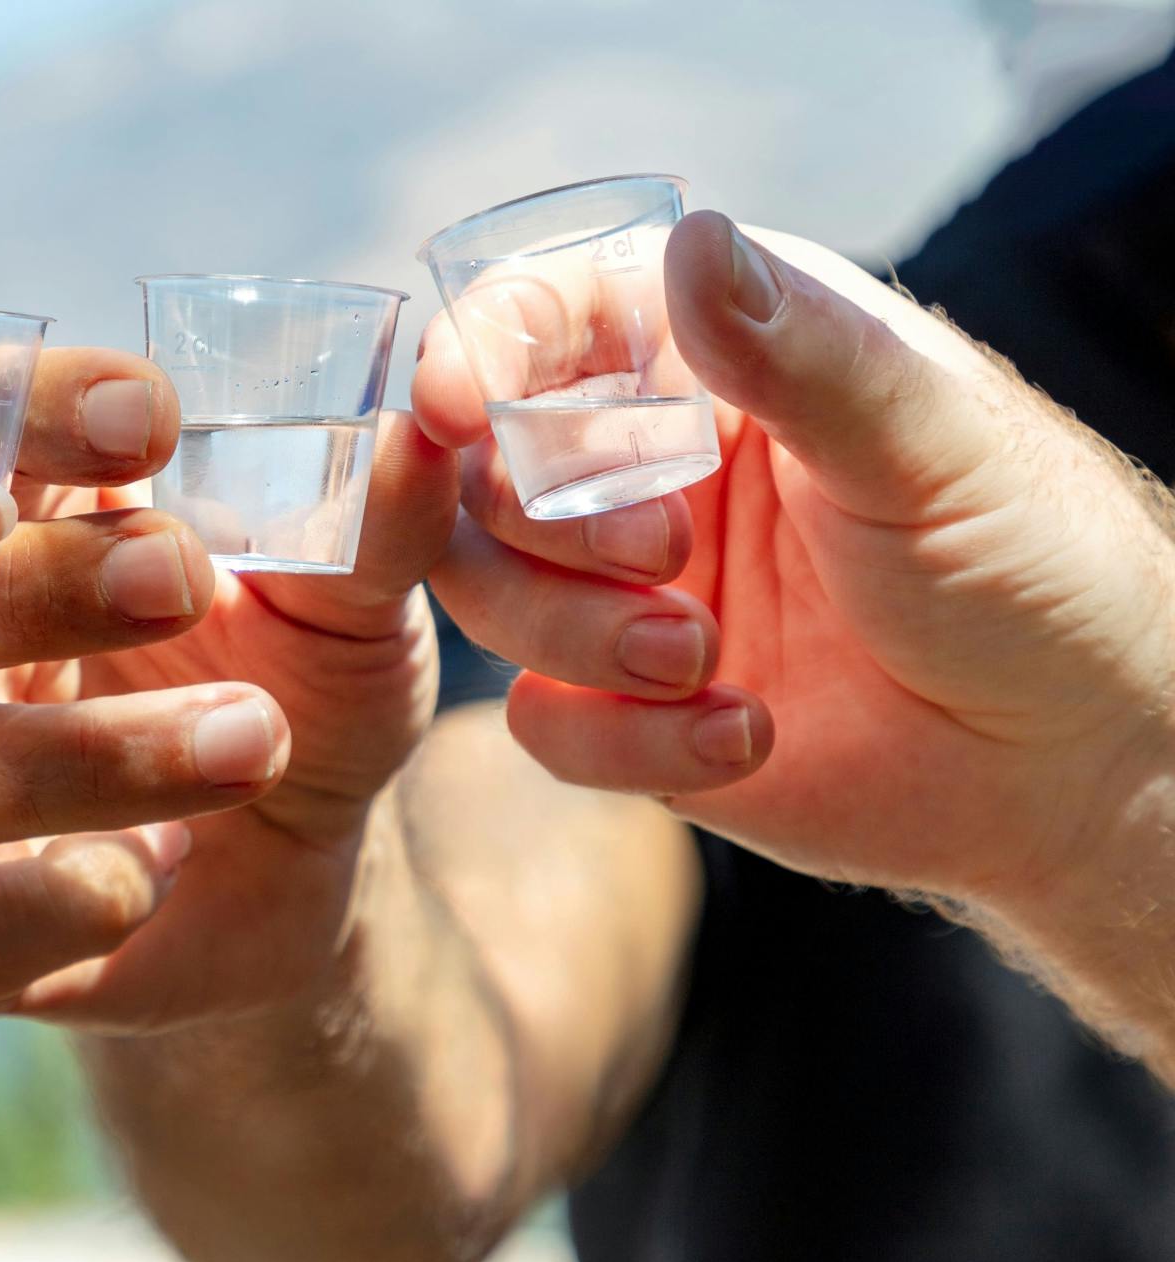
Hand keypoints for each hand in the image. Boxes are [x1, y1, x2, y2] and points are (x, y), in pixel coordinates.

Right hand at [0, 404, 460, 1030]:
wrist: (310, 871)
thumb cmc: (305, 693)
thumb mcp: (354, 611)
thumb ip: (370, 529)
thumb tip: (416, 434)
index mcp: (20, 518)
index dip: (35, 410)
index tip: (151, 423)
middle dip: (50, 581)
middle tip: (185, 581)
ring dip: (87, 755)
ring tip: (251, 741)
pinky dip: (61, 898)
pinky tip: (165, 870)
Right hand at [418, 212, 1174, 904]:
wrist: (1069, 760)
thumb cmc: (1029, 563)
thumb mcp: (923, 442)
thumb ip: (797, 353)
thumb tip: (692, 237)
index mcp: (710, 364)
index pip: (546, 325)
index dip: (479, 354)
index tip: (455, 405)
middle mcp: (645, 470)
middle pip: (484, 471)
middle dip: (548, 520)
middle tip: (663, 552)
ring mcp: (625, 594)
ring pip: (487, 597)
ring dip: (579, 632)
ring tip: (703, 656)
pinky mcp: (626, 712)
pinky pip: (544, 726)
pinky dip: (627, 740)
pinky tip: (745, 733)